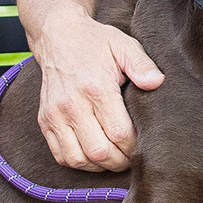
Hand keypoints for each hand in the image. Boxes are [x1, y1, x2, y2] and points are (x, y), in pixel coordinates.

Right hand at [31, 8, 163, 171]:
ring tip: (113, 158)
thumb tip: (157, 82)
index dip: (134, 146)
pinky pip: (60, 155)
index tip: (144, 144)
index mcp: (95, 88)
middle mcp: (72, 105)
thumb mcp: (123, 45)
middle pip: (98, 152)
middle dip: (119, 161)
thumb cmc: (95, 42)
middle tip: (131, 157)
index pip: (119, 133)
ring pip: (77, 159)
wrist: (58, 36)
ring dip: (98, 166)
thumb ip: (142, 65)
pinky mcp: (44, 120)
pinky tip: (92, 155)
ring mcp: (55, 115)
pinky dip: (78, 162)